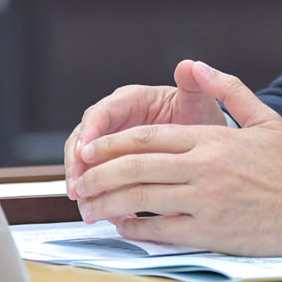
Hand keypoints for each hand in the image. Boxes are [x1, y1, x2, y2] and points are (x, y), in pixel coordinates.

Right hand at [63, 59, 223, 195]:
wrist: (205, 142)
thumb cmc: (198, 116)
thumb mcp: (197, 103)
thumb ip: (192, 85)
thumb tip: (188, 66)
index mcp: (131, 100)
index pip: (102, 112)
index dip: (90, 132)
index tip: (84, 152)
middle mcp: (116, 120)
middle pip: (84, 139)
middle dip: (77, 164)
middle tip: (77, 187)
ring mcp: (112, 143)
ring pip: (85, 163)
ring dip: (84, 185)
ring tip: (89, 209)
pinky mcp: (115, 164)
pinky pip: (99, 180)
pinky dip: (100, 197)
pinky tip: (108, 215)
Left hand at [69, 60, 281, 256]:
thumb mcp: (264, 117)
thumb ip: (227, 88)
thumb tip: (194, 64)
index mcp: (210, 141)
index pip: (148, 139)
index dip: (111, 144)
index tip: (88, 150)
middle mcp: (203, 170)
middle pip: (136, 169)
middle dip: (100, 175)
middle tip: (78, 180)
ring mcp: (204, 203)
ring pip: (142, 200)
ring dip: (108, 204)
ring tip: (88, 206)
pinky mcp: (208, 233)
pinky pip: (161, 231)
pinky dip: (135, 228)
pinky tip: (121, 226)